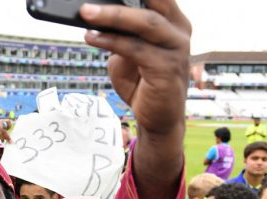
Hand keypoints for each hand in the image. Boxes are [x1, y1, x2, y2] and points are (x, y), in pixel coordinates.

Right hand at [0, 120, 11, 149]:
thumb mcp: (1, 132)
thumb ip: (6, 134)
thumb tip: (11, 141)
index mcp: (2, 121)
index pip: (8, 121)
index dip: (9, 126)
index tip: (8, 130)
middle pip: (3, 129)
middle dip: (6, 136)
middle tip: (8, 140)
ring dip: (1, 138)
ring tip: (2, 140)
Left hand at [80, 1, 190, 134]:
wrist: (158, 119)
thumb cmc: (143, 83)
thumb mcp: (128, 52)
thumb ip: (120, 33)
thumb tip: (95, 15)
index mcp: (173, 22)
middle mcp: (179, 31)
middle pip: (153, 3)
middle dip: (121, 1)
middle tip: (91, 2)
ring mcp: (176, 50)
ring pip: (145, 23)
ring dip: (112, 16)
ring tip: (87, 13)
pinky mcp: (166, 69)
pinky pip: (135, 49)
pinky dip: (111, 41)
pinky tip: (92, 37)